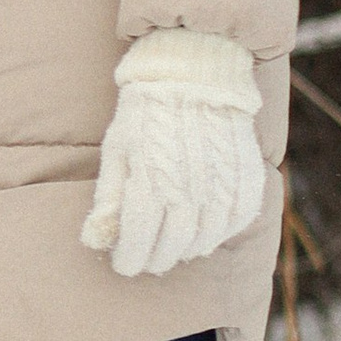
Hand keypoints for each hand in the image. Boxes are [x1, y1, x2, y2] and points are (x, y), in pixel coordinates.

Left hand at [80, 30, 263, 277]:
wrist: (195, 76)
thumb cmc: (146, 114)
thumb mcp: (118, 151)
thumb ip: (109, 198)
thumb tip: (93, 240)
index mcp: (150, 183)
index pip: (138, 240)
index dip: (129, 259)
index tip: (123, 264)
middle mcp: (189, 191)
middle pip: (171, 245)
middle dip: (155, 259)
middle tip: (146, 260)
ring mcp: (221, 187)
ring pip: (204, 239)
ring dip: (185, 250)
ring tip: (173, 249)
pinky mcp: (247, 181)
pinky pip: (235, 221)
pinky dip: (218, 233)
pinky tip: (204, 232)